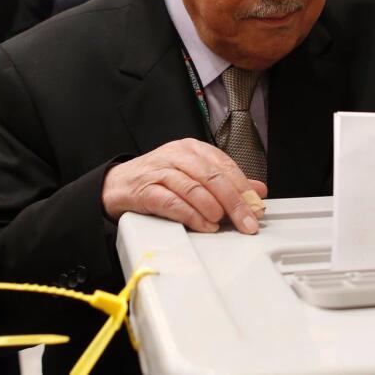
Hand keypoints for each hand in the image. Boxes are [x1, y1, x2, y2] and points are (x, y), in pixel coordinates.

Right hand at [101, 138, 267, 233]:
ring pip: (193, 187)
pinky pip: (172, 202)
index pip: (224, 165)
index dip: (243, 187)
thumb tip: (258, 191)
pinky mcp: (145, 189)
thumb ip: (225, 182)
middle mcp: (176, 156)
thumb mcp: (193, 176)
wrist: (116, 186)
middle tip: (247, 221)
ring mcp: (160, 171)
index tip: (257, 207)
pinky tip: (203, 225)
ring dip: (213, 208)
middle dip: (234, 202)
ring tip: (223, 223)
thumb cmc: (156, 180)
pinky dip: (191, 215)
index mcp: (191, 149)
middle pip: (212, 177)